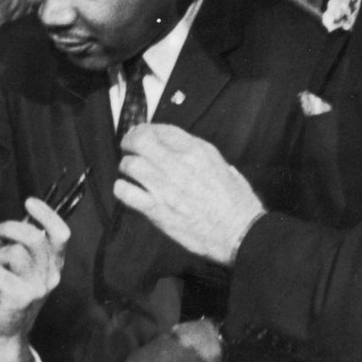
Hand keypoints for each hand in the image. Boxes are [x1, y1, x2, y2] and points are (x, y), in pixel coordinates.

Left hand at [0, 198, 69, 361]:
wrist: (4, 332)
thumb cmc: (10, 295)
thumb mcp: (25, 270)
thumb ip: (26, 248)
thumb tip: (20, 220)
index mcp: (53, 266)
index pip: (60, 234)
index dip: (47, 214)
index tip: (29, 202)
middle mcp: (50, 276)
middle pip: (34, 238)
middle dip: (9, 227)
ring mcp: (36, 288)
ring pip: (14, 253)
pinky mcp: (19, 299)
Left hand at [114, 123, 263, 265]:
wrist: (239, 233)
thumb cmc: (237, 203)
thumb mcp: (224, 166)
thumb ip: (202, 156)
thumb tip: (184, 152)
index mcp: (197, 151)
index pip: (162, 129)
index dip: (147, 129)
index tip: (142, 134)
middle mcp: (178, 164)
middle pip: (140, 141)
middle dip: (130, 141)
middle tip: (127, 147)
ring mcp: (165, 187)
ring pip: (130, 164)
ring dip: (126, 166)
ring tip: (129, 172)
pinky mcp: (156, 209)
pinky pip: (126, 193)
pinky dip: (122, 189)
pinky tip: (127, 190)